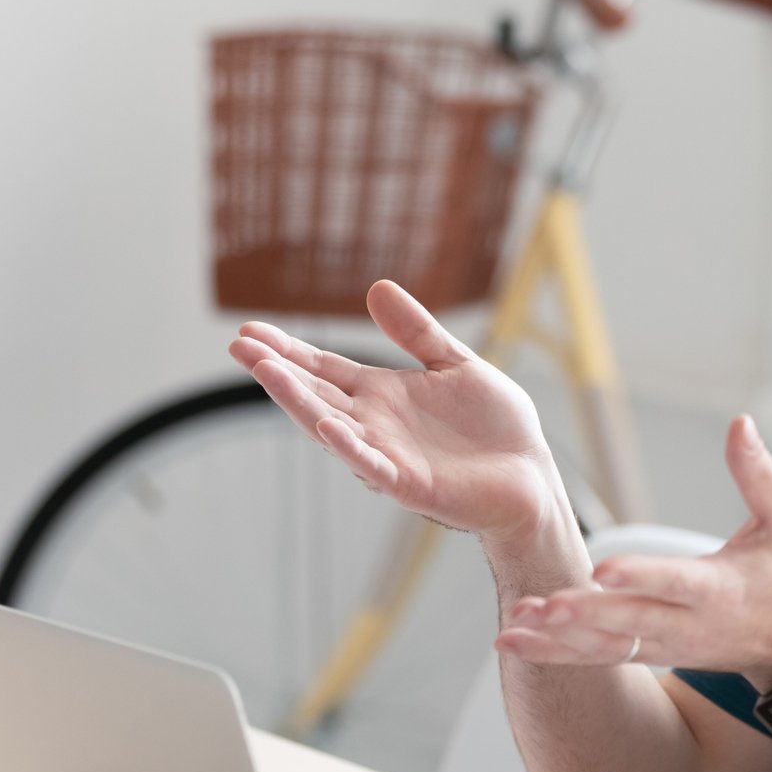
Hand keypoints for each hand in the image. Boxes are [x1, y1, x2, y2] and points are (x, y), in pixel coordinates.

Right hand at [228, 280, 565, 547]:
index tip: (249, 332)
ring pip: (332, 427)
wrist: (531, 476)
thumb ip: (418, 333)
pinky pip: (372, 464)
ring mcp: (387, 455)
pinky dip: (349, 446)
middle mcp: (375, 425)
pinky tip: (326, 425)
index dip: (289, 351)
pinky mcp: (410, 484)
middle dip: (278, 371)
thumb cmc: (496, 428)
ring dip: (298, 402)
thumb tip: (377, 288)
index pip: (324, 369)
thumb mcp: (456, 364)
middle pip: (316, 394)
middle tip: (239, 346)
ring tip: (265, 372)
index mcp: (384, 395)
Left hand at [496, 414, 771, 688]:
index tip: (602, 568)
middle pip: (630, 620)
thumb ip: (758, 474)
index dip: (640, 576)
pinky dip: (555, 652)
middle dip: (585, 614)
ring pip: (607, 646)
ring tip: (512, 626)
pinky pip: (599, 657)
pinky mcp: (651, 653)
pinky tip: (512, 640)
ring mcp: (667, 645)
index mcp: (720, 588)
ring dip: (558, 639)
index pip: (675, 581)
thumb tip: (738, 422)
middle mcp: (689, 623)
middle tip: (543, 604)